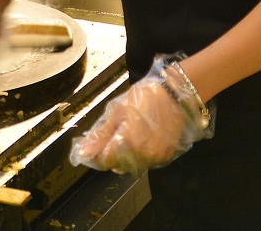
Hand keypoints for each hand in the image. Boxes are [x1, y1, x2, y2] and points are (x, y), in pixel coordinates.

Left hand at [70, 55, 213, 175]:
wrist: (176, 94)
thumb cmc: (143, 97)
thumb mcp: (117, 111)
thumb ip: (101, 135)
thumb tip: (84, 152)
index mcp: (127, 143)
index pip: (104, 161)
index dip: (96, 154)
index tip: (92, 146)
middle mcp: (142, 156)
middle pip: (118, 165)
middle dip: (110, 154)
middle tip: (109, 138)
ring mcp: (156, 158)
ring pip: (133, 165)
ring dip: (125, 156)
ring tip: (125, 136)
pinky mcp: (166, 156)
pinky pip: (147, 162)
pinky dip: (140, 154)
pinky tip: (140, 139)